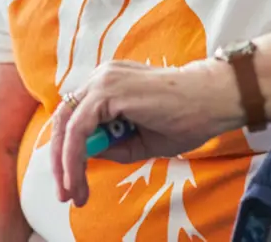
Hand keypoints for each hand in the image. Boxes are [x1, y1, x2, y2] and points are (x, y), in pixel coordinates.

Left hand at [50, 59, 243, 206]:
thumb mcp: (141, 140)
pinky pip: (77, 129)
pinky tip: (77, 179)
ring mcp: (104, 81)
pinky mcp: (107, 91)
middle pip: (64, 119)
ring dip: (65, 163)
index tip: (74, 182)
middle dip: (59, 159)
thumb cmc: (185, 117)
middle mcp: (103, 76)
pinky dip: (72, 157)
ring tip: (73, 193)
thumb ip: (113, 144)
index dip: (68, 149)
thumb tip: (86, 155)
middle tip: (66, 193)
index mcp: (111, 83)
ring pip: (66, 125)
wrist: (211, 100)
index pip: (76, 115)